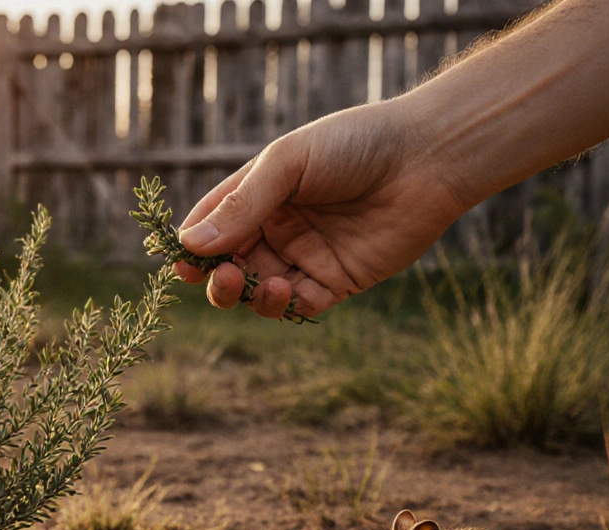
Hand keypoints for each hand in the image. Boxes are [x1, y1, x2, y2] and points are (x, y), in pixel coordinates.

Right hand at [175, 100, 465, 318]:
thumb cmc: (355, 144)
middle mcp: (278, 228)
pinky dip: (282, 306)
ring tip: (254, 284)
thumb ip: (242, 206)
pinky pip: (299, 305)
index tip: (181, 263)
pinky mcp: (338, 281)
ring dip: (247, 295)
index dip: (192, 248)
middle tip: (221, 277)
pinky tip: (280, 290)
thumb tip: (188, 246)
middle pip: (230, 265)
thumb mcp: (288, 164)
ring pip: (259, 291)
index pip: (211, 227)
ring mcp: (307, 257)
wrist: (427, 157)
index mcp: (259, 194)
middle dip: (217, 278)